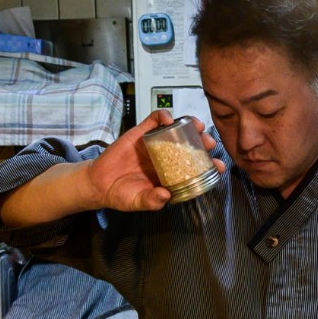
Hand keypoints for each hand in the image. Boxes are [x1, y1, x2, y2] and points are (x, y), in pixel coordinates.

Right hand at [80, 110, 219, 212]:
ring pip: (178, 130)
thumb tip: (165, 196)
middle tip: (209, 143)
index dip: (209, 166)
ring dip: (190, 125)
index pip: (196, 168)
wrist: (98, 183)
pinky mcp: (141, 132)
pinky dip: (163, 116)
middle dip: (204, 143)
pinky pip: (155, 120)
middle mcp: (167, 158)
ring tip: (197, 126)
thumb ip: (151, 201)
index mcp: (171, 175)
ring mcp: (155, 144)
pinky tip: (169, 120)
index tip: (219, 166)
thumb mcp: (137, 201)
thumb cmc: (121, 194)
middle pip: (192, 146)